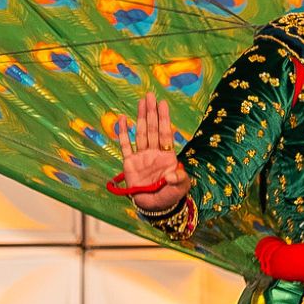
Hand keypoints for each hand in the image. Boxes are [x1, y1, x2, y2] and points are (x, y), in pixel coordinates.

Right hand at [117, 91, 191, 211]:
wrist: (154, 207)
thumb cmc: (169, 196)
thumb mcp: (180, 188)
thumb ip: (179, 179)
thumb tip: (172, 173)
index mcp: (167, 156)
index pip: (165, 133)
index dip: (164, 118)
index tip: (163, 103)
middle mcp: (154, 152)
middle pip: (153, 129)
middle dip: (152, 112)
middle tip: (150, 95)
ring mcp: (141, 156)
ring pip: (141, 133)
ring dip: (141, 117)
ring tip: (141, 102)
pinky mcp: (129, 164)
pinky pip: (126, 146)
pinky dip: (124, 133)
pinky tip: (124, 119)